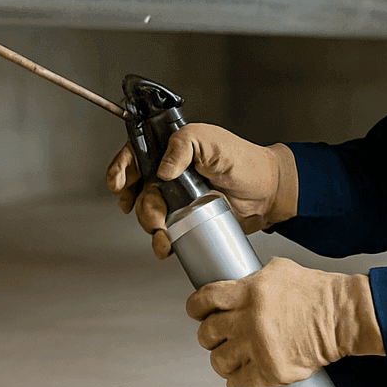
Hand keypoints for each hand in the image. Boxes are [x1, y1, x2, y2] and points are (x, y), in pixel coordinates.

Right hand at [105, 124, 298, 258]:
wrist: (267, 193)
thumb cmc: (244, 161)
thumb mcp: (210, 140)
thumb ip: (183, 145)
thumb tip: (163, 169)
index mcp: (172, 150)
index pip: (136, 155)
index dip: (121, 169)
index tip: (118, 184)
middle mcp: (171, 174)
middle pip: (137, 188)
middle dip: (135, 203)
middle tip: (151, 212)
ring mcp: (177, 198)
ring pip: (148, 212)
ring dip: (149, 225)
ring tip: (162, 233)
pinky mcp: (187, 220)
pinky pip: (165, 232)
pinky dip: (161, 241)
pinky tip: (166, 246)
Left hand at [187, 257, 384, 386]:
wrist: (343, 317)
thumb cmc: (316, 292)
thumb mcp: (280, 270)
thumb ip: (255, 277)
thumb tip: (238, 282)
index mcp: (248, 292)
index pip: (204, 300)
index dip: (196, 308)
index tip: (198, 312)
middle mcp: (249, 319)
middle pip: (207, 334)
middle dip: (209, 337)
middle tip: (219, 338)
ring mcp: (259, 347)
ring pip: (219, 361)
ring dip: (222, 362)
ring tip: (232, 360)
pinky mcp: (271, 372)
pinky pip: (238, 386)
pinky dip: (236, 385)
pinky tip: (241, 381)